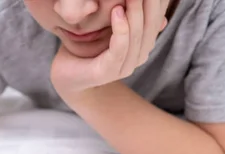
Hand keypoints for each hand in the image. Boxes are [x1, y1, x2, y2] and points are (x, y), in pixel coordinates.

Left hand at [50, 0, 167, 94]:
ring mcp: (124, 67)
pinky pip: (120, 48)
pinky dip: (121, 29)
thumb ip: (125, 14)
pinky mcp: (108, 72)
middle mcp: (137, 57)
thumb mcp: (107, 26)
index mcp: (141, 45)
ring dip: (135, 12)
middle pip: (150, 26)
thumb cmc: (85, 47)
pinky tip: (116, 11)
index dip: (158, 2)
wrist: (66, 75)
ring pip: (136, 36)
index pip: (156, 19)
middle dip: (149, 4)